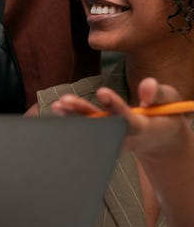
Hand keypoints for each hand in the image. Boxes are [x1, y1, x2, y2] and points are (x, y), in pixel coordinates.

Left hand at [51, 78, 190, 157]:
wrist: (159, 140)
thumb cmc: (164, 115)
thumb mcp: (170, 102)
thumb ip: (158, 93)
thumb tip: (145, 86)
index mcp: (141, 127)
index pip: (126, 118)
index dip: (114, 105)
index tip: (102, 91)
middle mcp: (122, 135)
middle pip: (101, 124)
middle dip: (83, 112)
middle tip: (66, 100)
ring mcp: (111, 137)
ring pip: (90, 128)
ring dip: (72, 116)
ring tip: (57, 105)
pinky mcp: (103, 135)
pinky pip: (86, 128)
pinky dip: (71, 119)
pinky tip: (58, 109)